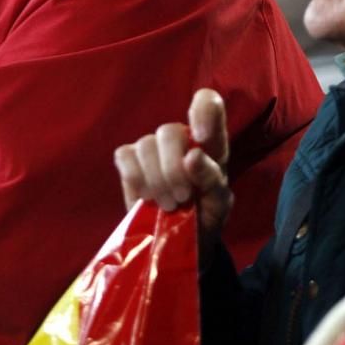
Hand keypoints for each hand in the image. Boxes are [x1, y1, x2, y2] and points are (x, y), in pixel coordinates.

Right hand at [114, 89, 233, 264]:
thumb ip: (212, 178)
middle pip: (169, 131)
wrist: (183, 242)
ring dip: (156, 180)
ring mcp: (153, 147)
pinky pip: (125, 156)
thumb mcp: (220, 202)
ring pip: (146, 145)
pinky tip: (146, 197)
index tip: (201, 138)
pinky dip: (135, 179)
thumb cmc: (207, 215)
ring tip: (168, 204)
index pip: (207, 102)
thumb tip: (192, 156)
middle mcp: (181, 138)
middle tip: (182, 197)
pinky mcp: (129, 161)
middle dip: (173, 169)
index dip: (203, 111)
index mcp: (210, 142)